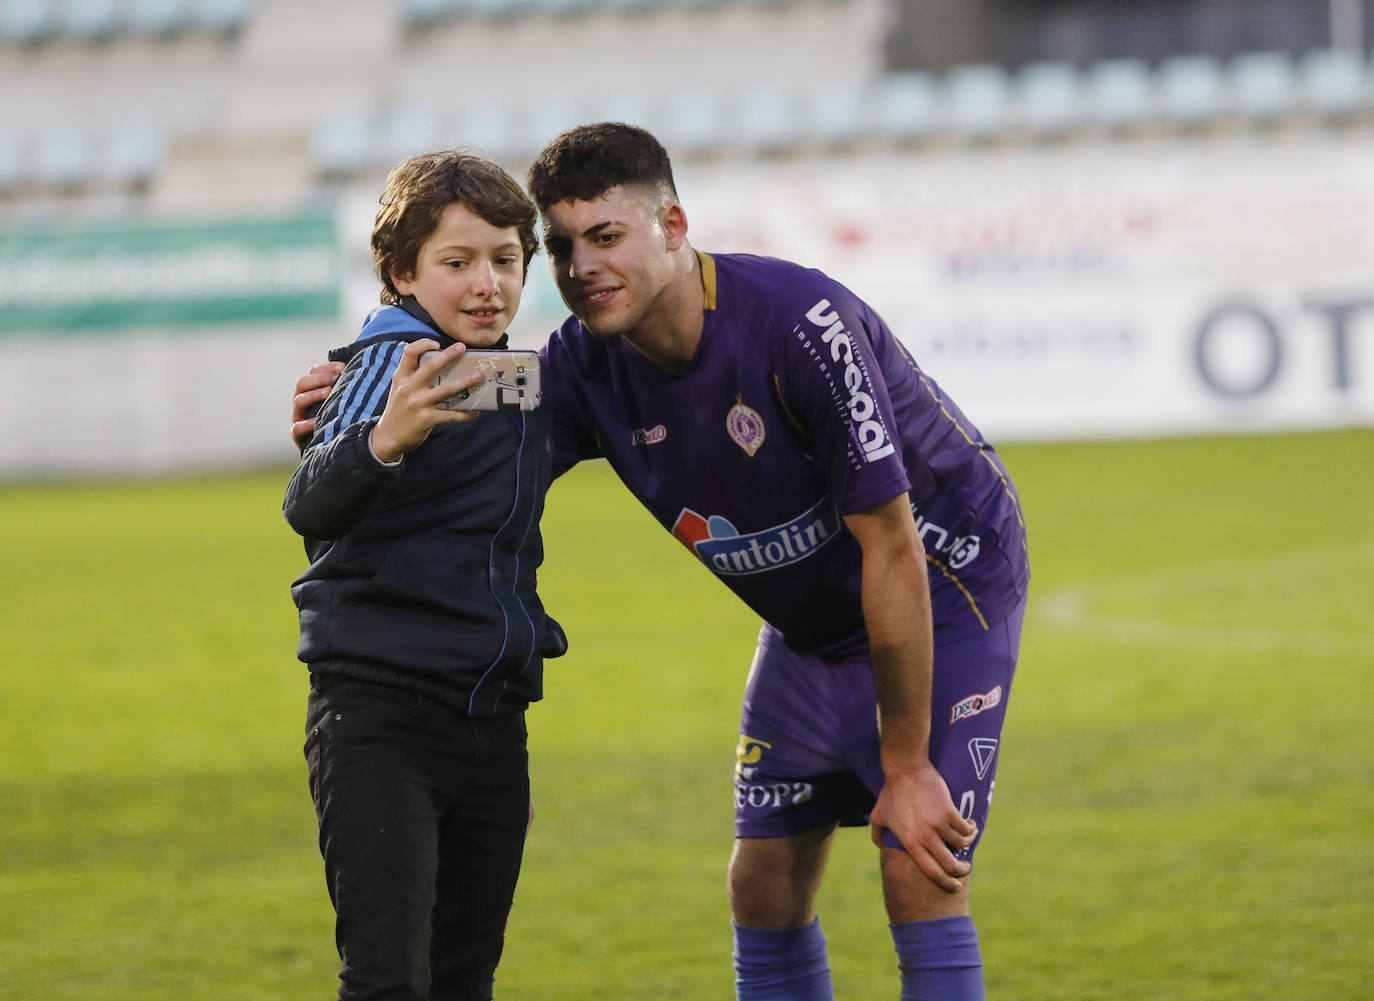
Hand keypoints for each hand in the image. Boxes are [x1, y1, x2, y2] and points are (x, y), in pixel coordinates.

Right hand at [291, 361, 343, 451]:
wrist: (335, 451)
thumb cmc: (343, 421)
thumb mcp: (344, 402)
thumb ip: (348, 387)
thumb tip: (363, 368)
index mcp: (311, 390)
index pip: (312, 372)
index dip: (326, 368)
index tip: (343, 367)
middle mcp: (302, 403)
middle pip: (302, 383)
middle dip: (319, 378)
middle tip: (336, 379)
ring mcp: (298, 418)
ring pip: (299, 401)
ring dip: (314, 395)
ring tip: (329, 392)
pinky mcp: (298, 437)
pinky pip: (296, 428)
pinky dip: (306, 424)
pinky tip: (317, 422)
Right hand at [369, 340, 483, 461]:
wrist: (388, 437)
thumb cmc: (399, 409)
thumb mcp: (399, 389)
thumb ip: (413, 376)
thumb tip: (438, 363)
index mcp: (401, 377)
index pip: (409, 353)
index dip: (423, 344)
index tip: (437, 344)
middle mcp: (408, 388)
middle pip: (430, 367)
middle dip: (448, 355)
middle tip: (462, 347)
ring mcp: (417, 404)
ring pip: (445, 390)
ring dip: (464, 382)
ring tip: (478, 377)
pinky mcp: (426, 419)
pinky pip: (450, 415)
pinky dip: (464, 413)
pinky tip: (475, 412)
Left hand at [869, 758, 976, 893]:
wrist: (905, 770)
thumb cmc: (892, 792)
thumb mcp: (878, 815)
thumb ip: (877, 834)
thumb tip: (880, 846)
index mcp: (910, 843)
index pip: (931, 872)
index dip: (945, 883)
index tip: (955, 886)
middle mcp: (925, 837)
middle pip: (950, 864)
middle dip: (961, 871)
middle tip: (965, 868)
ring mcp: (938, 824)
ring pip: (961, 844)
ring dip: (968, 843)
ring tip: (969, 836)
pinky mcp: (949, 811)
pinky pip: (966, 828)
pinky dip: (971, 828)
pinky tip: (971, 825)